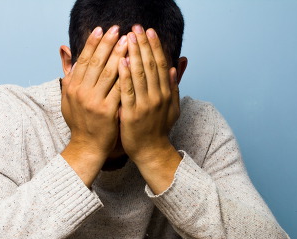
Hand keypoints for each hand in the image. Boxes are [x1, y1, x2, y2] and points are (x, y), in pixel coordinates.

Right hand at [61, 25, 127, 184]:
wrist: (87, 146)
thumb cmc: (80, 120)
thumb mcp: (68, 97)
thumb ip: (69, 73)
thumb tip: (64, 49)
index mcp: (71, 86)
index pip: (83, 59)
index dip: (93, 43)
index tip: (102, 29)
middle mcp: (80, 92)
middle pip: (96, 62)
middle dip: (108, 44)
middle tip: (118, 29)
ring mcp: (93, 102)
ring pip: (109, 73)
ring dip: (119, 54)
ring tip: (129, 41)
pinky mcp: (107, 112)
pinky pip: (119, 89)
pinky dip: (127, 75)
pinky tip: (134, 64)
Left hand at [118, 25, 181, 192]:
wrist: (151, 152)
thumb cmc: (158, 129)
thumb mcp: (171, 108)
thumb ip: (173, 87)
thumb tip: (175, 66)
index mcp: (166, 93)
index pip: (161, 64)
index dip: (155, 46)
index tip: (148, 31)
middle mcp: (158, 97)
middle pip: (151, 65)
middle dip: (143, 45)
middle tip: (136, 28)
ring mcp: (145, 105)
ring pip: (140, 75)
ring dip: (134, 54)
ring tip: (127, 38)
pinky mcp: (132, 114)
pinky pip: (128, 91)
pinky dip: (125, 75)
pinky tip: (121, 61)